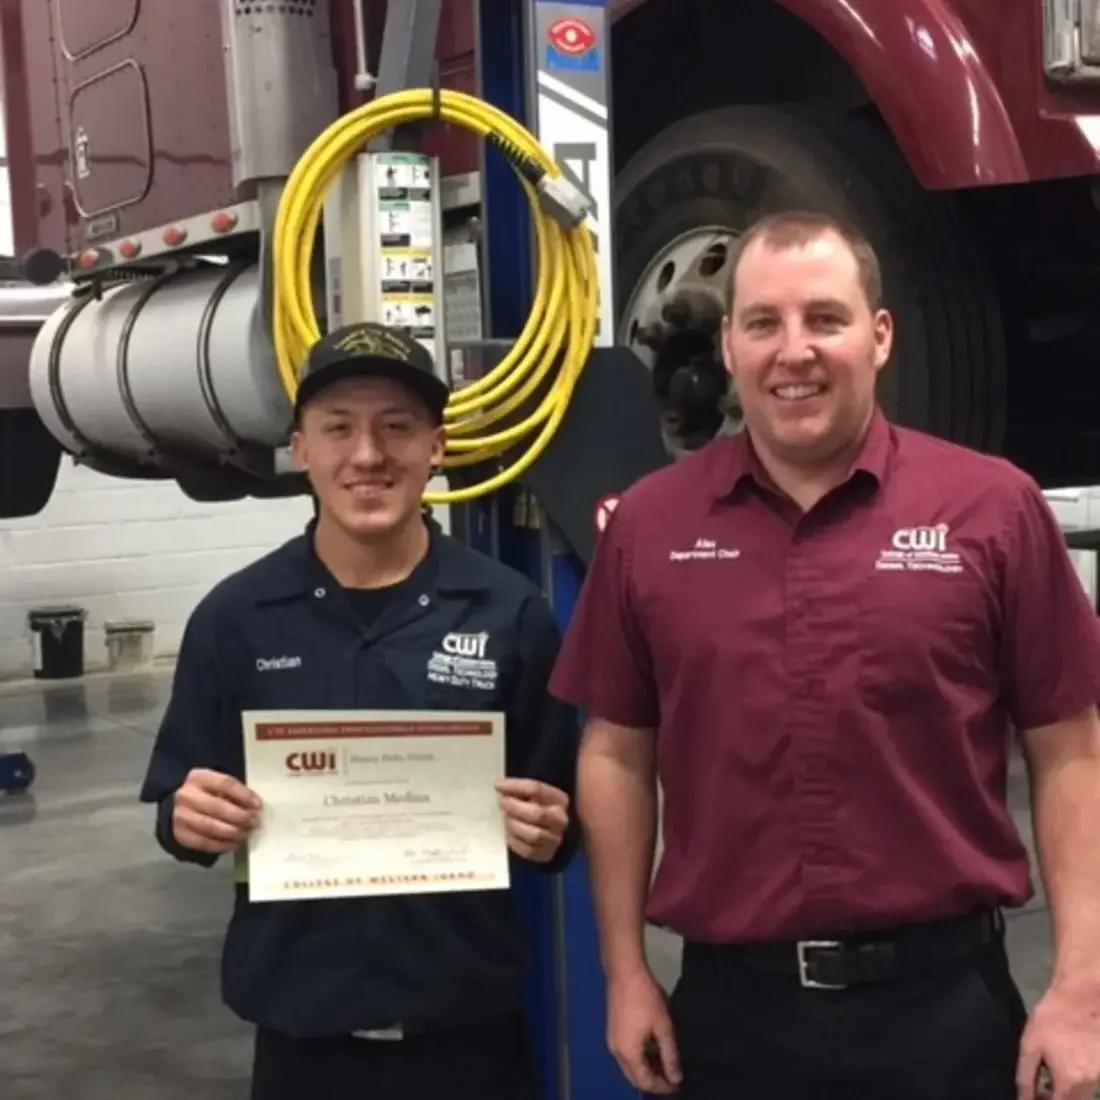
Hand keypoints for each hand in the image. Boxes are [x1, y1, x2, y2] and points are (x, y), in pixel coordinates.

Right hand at [172, 768, 261, 853]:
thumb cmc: (207, 793)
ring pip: (209, 826)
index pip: (224, 784)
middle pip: (216, 806)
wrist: (179, 807)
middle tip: (254, 822)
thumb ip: (234, 792)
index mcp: (199, 777)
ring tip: (246, 834)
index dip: (243, 795)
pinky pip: (203, 842)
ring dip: (232, 832)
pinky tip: (233, 844)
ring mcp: (180, 816)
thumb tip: (254, 807)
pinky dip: (221, 845)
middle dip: (239, 816)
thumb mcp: (218, 785)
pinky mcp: (180, 834)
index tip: (258, 805)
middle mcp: (186, 795)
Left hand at [495, 777, 568, 862]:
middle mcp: (560, 819)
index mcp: (559, 799)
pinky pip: (527, 850)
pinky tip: (508, 831)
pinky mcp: (546, 854)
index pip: (537, 789)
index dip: (515, 786)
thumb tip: (500, 787)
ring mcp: (555, 839)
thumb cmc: (540, 807)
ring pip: (533, 834)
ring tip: (505, 817)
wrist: (553, 831)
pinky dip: (514, 840)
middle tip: (501, 802)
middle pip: (536, 813)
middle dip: (514, 807)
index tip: (498, 785)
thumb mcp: (536, 794)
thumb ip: (522, 790)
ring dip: (514, 825)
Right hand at [606, 966, 681, 1093]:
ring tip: (666, 1062)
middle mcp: (616, 1052)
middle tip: (673, 1076)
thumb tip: (676, 1077)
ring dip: (647, 1068)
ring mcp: (612, 1041)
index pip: (645, 1082)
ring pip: (630, 1066)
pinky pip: (626, 1054)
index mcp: (628, 1053)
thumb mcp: (663, 1026)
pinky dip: (640, 1057)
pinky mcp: (613, 1030)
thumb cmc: (645, 998)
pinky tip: (653, 1048)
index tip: (679, 1085)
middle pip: (635, 1077)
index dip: (663, 1087)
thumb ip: (670, 1054)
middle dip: (654, 1080)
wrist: (624, 971)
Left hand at [1017, 980, 1099, 1098]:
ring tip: (1050, 1071)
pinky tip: (1066, 1060)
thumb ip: (1026, 1077)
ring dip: (1066, 1089)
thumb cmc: (1051, 1018)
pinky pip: (1089, 1080)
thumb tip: (1023, 1099)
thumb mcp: (1030, 1045)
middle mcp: (1090, 1084)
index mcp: (1070, 1082)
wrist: (1082, 995)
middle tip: (1039, 1087)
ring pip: (1082, 1093)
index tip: (1033, 1097)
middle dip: (1055, 1098)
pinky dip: (1076, 1077)